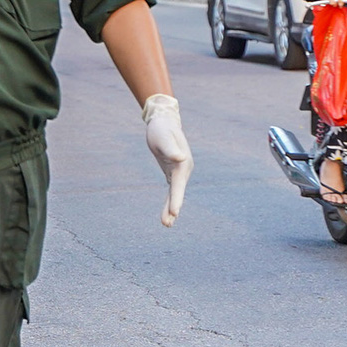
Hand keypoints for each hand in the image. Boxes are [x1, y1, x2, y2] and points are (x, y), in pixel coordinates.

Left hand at [141, 94, 191, 227]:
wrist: (163, 121)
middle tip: (166, 224)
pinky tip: (167, 213)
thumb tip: (180, 158)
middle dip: (173, 208)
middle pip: (177, 192)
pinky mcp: (172, 172)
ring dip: (171, 209)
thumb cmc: (162, 129)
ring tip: (166, 224)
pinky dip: (170, 201)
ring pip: (175, 194)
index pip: (178, 185)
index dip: (176, 199)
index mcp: (183, 163)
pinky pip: (172, 190)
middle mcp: (184, 169)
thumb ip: (171, 149)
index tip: (174, 212)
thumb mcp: (164, 138)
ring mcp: (179, 172)